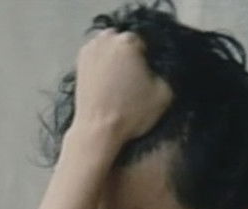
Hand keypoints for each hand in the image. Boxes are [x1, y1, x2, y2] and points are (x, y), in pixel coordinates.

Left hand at [72, 29, 172, 144]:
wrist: (97, 130)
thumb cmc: (131, 112)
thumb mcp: (165, 93)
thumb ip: (168, 72)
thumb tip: (161, 67)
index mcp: (128, 41)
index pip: (146, 41)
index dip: (150, 57)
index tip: (151, 72)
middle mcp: (106, 40)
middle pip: (125, 41)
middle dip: (131, 54)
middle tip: (136, 75)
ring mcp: (89, 51)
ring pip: (108, 46)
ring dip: (116, 57)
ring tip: (122, 78)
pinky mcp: (78, 65)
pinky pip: (96, 57)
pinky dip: (103, 64)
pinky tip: (109, 80)